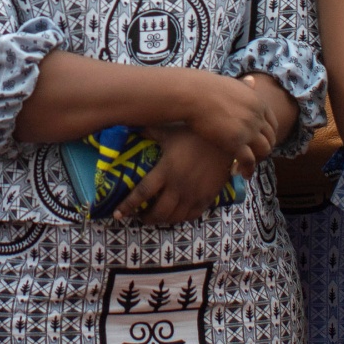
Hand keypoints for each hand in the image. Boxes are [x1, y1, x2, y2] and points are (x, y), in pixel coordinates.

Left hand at [120, 124, 235, 225]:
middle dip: (145, 218)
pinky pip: (192, 215)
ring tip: (155, 218)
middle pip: (158, 211)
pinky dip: (181, 219)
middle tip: (139, 217)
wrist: (226, 140)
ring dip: (162, 221)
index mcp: (166, 170)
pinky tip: (175, 215)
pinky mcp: (208, 197)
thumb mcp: (168, 131)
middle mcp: (179, 185)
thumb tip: (127, 123)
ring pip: (174, 217)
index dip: (128, 205)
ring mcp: (194, 193)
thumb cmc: (194, 134)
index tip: (117, 214)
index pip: (143, 193)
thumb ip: (148, 131)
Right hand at [181, 71, 278, 170]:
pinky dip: (248, 169)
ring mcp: (248, 130)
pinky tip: (242, 173)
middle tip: (256, 157)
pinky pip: (249, 160)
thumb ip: (245, 87)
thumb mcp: (233, 84)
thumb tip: (252, 80)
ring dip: (258, 160)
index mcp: (258, 102)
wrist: (193, 95)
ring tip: (249, 166)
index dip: (269, 135)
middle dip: (265, 149)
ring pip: (263, 151)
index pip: (272, 123)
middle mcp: (257, 117)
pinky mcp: (236, 143)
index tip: (262, 142)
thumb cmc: (207, 88)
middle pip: (270, 138)